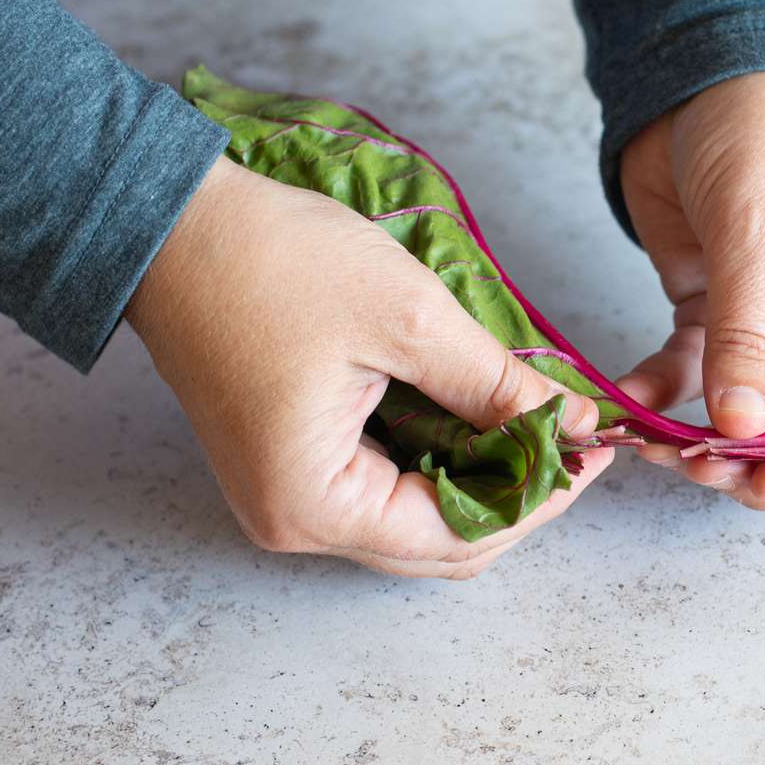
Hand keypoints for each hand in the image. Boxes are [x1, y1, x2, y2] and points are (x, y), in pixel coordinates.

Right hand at [126, 157, 610, 577]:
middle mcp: (296, 522)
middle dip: (519, 495)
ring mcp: (289, 496)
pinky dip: (443, 462)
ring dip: (485, 481)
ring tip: (542, 425)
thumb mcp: (408, 318)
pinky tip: (484, 419)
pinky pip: (387, 486)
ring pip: (418, 519)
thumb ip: (498, 385)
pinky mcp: (291, 463)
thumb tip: (573, 425)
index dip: (540, 499)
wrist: (169, 221)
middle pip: (442, 543)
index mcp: (316, 504)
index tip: (595, 450)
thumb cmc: (272, 262)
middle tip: (577, 438)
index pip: (460, 536)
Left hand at [617, 72, 764, 508]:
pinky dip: (667, 399)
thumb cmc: (763, 120)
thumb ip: (752, 334)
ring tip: (662, 449)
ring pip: (761, 417)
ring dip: (712, 441)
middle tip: (705, 470)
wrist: (695, 64)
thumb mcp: (760, 228)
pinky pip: (702, 378)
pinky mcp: (725, 315)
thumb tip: (745, 432)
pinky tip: (629, 402)